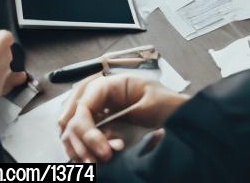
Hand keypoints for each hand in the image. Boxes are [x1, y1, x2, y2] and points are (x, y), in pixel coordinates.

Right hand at [58, 75, 188, 162]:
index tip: (105, 152)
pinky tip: (93, 161)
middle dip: (81, 142)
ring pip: (71, 130)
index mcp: (110, 84)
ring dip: (80, 149)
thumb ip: (127, 115)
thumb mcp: (152, 105)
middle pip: (72, 118)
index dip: (88, 131)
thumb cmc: (168, 104)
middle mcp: (98, 95)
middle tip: (98, 162)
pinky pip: (78, 138)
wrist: (178, 113)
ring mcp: (96, 110)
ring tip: (97, 164)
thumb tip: (104, 130)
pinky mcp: (98, 124)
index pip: (84, 106)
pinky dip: (81, 150)